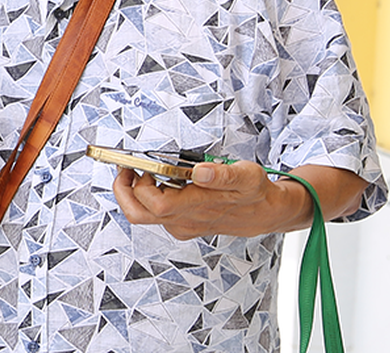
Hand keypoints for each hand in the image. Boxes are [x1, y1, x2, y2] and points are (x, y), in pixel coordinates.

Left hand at [111, 159, 310, 239]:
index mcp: (197, 206)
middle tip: (126, 168)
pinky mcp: (182, 225)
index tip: (134, 164)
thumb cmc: (254, 192)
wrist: (265, 214)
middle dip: (124, 190)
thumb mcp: (247, 176)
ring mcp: (182, 225)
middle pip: (139, 215)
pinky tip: (157, 181)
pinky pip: (154, 216)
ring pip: (144, 217)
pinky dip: (146, 198)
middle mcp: (185, 220)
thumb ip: (224, 174)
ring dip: (133, 193)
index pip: (155, 205)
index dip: (136, 185)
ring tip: (140, 172)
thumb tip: (200, 171)